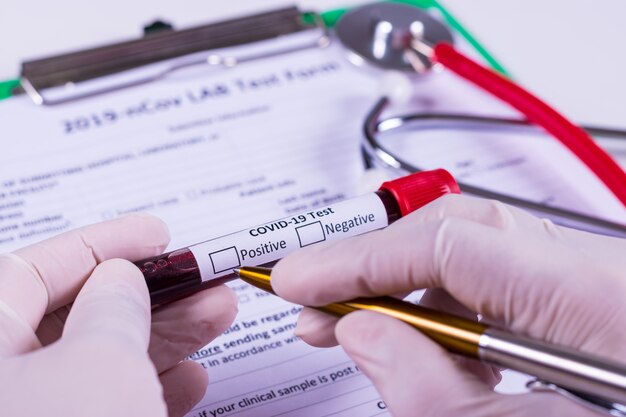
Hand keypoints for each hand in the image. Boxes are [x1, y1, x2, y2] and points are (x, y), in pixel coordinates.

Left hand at [0, 213, 236, 416]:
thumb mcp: (100, 360)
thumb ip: (113, 307)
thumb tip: (120, 278)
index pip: (33, 271)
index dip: (102, 244)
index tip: (157, 234)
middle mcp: (4, 379)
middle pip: (77, 316)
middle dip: (150, 294)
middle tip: (202, 278)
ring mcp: (35, 413)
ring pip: (101, 362)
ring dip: (166, 336)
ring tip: (219, 313)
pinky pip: (108, 404)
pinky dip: (151, 388)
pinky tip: (191, 378)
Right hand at [271, 194, 625, 416]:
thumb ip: (437, 397)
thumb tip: (364, 334)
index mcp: (607, 302)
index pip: (453, 244)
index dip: (361, 258)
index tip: (299, 279)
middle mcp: (604, 277)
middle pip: (461, 235)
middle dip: (373, 267)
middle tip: (313, 303)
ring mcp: (596, 288)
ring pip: (474, 260)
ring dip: (405, 293)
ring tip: (354, 328)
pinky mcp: (584, 308)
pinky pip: (498, 290)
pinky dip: (445, 316)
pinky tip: (422, 348)